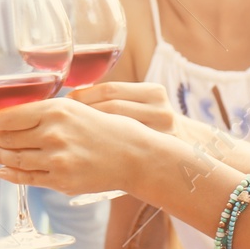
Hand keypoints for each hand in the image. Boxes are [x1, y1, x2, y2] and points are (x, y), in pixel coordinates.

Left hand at [0, 98, 152, 196]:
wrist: (135, 156)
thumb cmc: (108, 128)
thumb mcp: (79, 109)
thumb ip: (50, 112)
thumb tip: (17, 116)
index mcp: (57, 110)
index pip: (11, 115)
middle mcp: (53, 133)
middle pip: (9, 137)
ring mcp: (56, 159)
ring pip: (15, 158)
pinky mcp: (61, 181)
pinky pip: (28, 178)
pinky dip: (12, 174)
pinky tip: (4, 171)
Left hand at [73, 82, 208, 143]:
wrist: (189, 148)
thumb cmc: (154, 124)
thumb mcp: (144, 103)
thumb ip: (118, 98)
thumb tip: (73, 95)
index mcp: (154, 93)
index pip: (111, 91)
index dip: (85, 95)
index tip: (66, 101)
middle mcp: (160, 112)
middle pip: (111, 110)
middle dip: (82, 115)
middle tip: (60, 121)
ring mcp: (160, 137)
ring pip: (114, 133)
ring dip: (87, 134)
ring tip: (68, 137)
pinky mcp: (155, 158)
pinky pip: (121, 155)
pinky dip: (99, 151)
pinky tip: (83, 153)